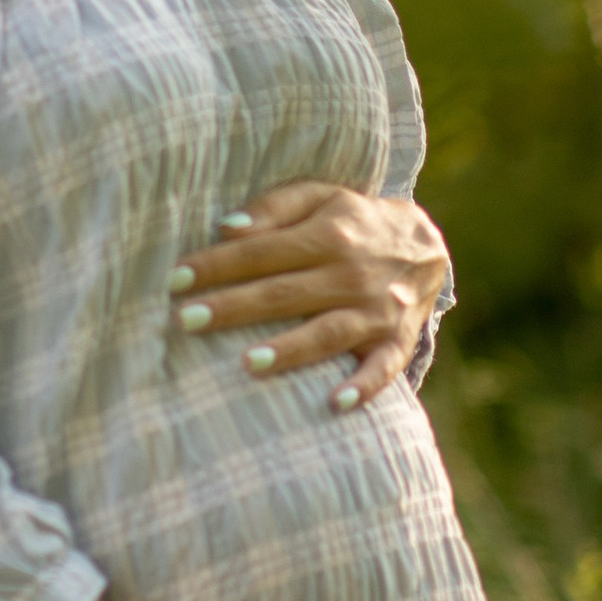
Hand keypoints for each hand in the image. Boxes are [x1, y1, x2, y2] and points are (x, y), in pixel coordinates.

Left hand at [169, 179, 449, 411]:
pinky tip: (336, 402)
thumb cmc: (352, 221)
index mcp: (328, 233)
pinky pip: (382, 368)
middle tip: (185, 320)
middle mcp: (351, 273)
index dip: (218, 265)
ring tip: (247, 363)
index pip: (262, 251)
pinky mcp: (395, 341)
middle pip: (284, 293)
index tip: (175, 279)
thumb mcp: (320, 197)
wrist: (426, 245)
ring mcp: (376, 311)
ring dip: (290, 349)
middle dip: (234, 307)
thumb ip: (274, 208)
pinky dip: (364, 386)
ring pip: (327, 332)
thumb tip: (226, 228)